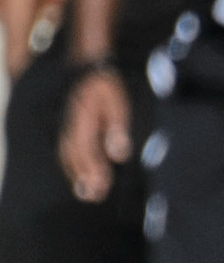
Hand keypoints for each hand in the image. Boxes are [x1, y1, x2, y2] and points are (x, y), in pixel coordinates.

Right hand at [59, 67, 130, 202]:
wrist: (90, 66)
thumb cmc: (106, 87)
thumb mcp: (117, 103)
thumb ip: (117, 128)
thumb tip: (119, 153)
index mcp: (82, 119)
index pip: (85, 150)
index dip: (92, 170)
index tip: (100, 186)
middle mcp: (70, 124)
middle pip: (73, 155)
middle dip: (82, 177)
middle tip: (92, 196)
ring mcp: (66, 124)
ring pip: (67, 153)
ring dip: (75, 173)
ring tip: (86, 192)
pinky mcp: (68, 125)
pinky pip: (65, 147)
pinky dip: (71, 163)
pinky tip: (79, 176)